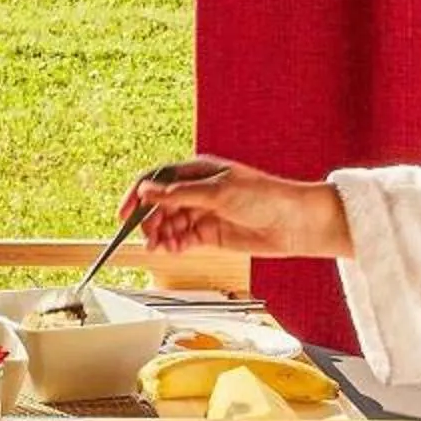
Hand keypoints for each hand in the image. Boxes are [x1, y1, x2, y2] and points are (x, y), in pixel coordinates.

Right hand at [121, 157, 354, 260]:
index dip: (139, 194)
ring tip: (159, 247)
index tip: (125, 213)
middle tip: (147, 235)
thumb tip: (145, 191)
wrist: (295, 223)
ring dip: (161, 235)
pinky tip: (172, 250)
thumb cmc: (265, 197)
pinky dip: (175, 245)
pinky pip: (185, 239)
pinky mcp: (212, 234)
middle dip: (150, 219)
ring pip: (171, 223)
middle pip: (161, 204)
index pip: (158, 179)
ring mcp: (205, 212)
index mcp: (199, 170)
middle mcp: (199, 190)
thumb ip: (179, 194)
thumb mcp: (218, 192)